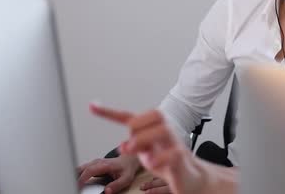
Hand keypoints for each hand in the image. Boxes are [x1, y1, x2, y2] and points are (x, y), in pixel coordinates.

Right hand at [77, 154, 139, 193]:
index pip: (90, 170)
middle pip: (82, 168)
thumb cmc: (127, 168)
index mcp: (105, 164)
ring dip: (75, 176)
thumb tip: (107, 191)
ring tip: (72, 185)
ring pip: (80, 168)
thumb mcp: (126, 178)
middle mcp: (98, 162)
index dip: (82, 179)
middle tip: (72, 187)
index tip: (78, 186)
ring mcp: (94, 163)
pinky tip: (75, 181)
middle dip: (75, 177)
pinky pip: (82, 170)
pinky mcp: (92, 165)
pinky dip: (77, 175)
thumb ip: (116, 185)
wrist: (128, 160)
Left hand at [90, 103, 220, 193]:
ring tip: (133, 150)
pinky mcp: (181, 158)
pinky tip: (152, 164)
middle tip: (129, 144)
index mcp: (153, 130)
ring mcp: (175, 144)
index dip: (110, 112)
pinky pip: (172, 153)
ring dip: (144, 139)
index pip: (132, 116)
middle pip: (154, 115)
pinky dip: (159, 158)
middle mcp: (166, 132)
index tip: (92, 106)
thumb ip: (136, 145)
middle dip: (137, 125)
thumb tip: (124, 143)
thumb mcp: (147, 152)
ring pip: (163, 130)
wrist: (191, 177)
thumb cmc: (169, 162)